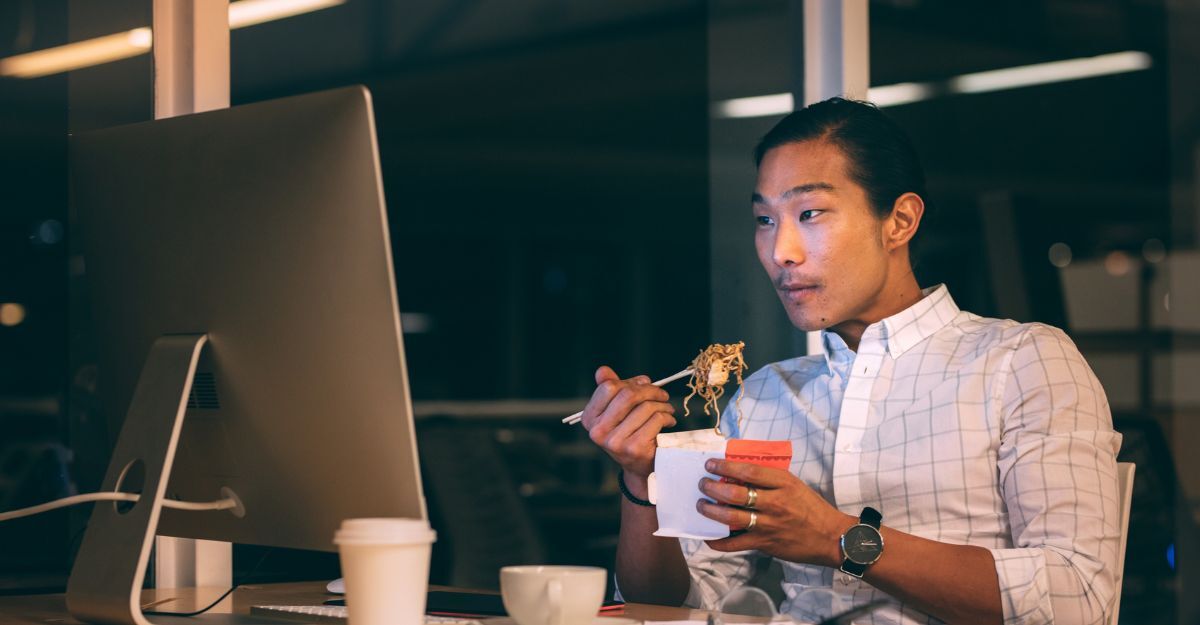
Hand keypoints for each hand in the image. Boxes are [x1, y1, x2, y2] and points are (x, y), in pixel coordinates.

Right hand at [580, 366, 676, 482]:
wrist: (638, 466)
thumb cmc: (628, 432)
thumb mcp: (616, 411)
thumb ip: (610, 390)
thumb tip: (602, 370)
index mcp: (590, 419)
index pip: (608, 387)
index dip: (630, 382)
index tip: (644, 384)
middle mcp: (598, 431)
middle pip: (628, 395)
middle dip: (650, 390)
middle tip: (662, 394)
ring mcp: (616, 442)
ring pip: (646, 407)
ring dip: (662, 404)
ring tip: (667, 409)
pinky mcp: (634, 448)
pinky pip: (656, 420)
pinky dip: (667, 416)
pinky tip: (668, 421)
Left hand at [696, 459, 855, 566]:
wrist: (831, 537)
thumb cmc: (811, 508)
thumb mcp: (794, 485)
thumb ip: (770, 479)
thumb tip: (739, 473)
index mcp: (783, 483)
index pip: (747, 471)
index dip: (725, 467)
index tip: (710, 464)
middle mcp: (775, 503)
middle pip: (735, 494)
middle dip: (712, 488)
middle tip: (703, 484)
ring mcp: (769, 525)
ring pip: (731, 517)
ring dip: (711, 511)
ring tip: (702, 505)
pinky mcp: (765, 543)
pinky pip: (736, 544)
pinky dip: (719, 541)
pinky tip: (709, 537)